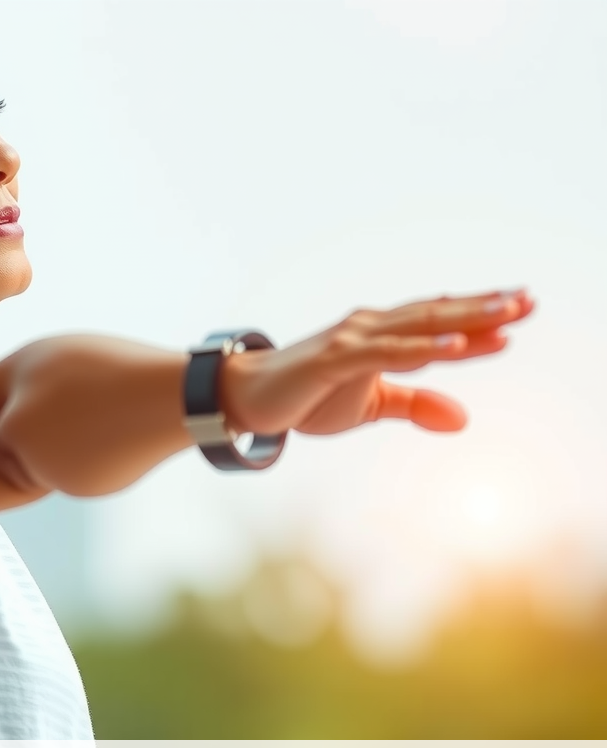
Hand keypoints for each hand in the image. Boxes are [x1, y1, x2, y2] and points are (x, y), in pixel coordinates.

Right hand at [218, 288, 535, 435]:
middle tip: (530, 301)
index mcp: (379, 336)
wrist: (246, 400)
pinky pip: (385, 353)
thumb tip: (464, 418)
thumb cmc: (306, 397)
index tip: (523, 308)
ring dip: (463, 321)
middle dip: (485, 309)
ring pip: (417, 327)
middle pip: (436, 315)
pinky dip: (420, 350)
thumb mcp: (370, 405)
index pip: (437, 322)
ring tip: (507, 317)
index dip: (479, 315)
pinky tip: (453, 347)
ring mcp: (351, 341)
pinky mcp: (333, 360)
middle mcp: (369, 328)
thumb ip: (415, 405)